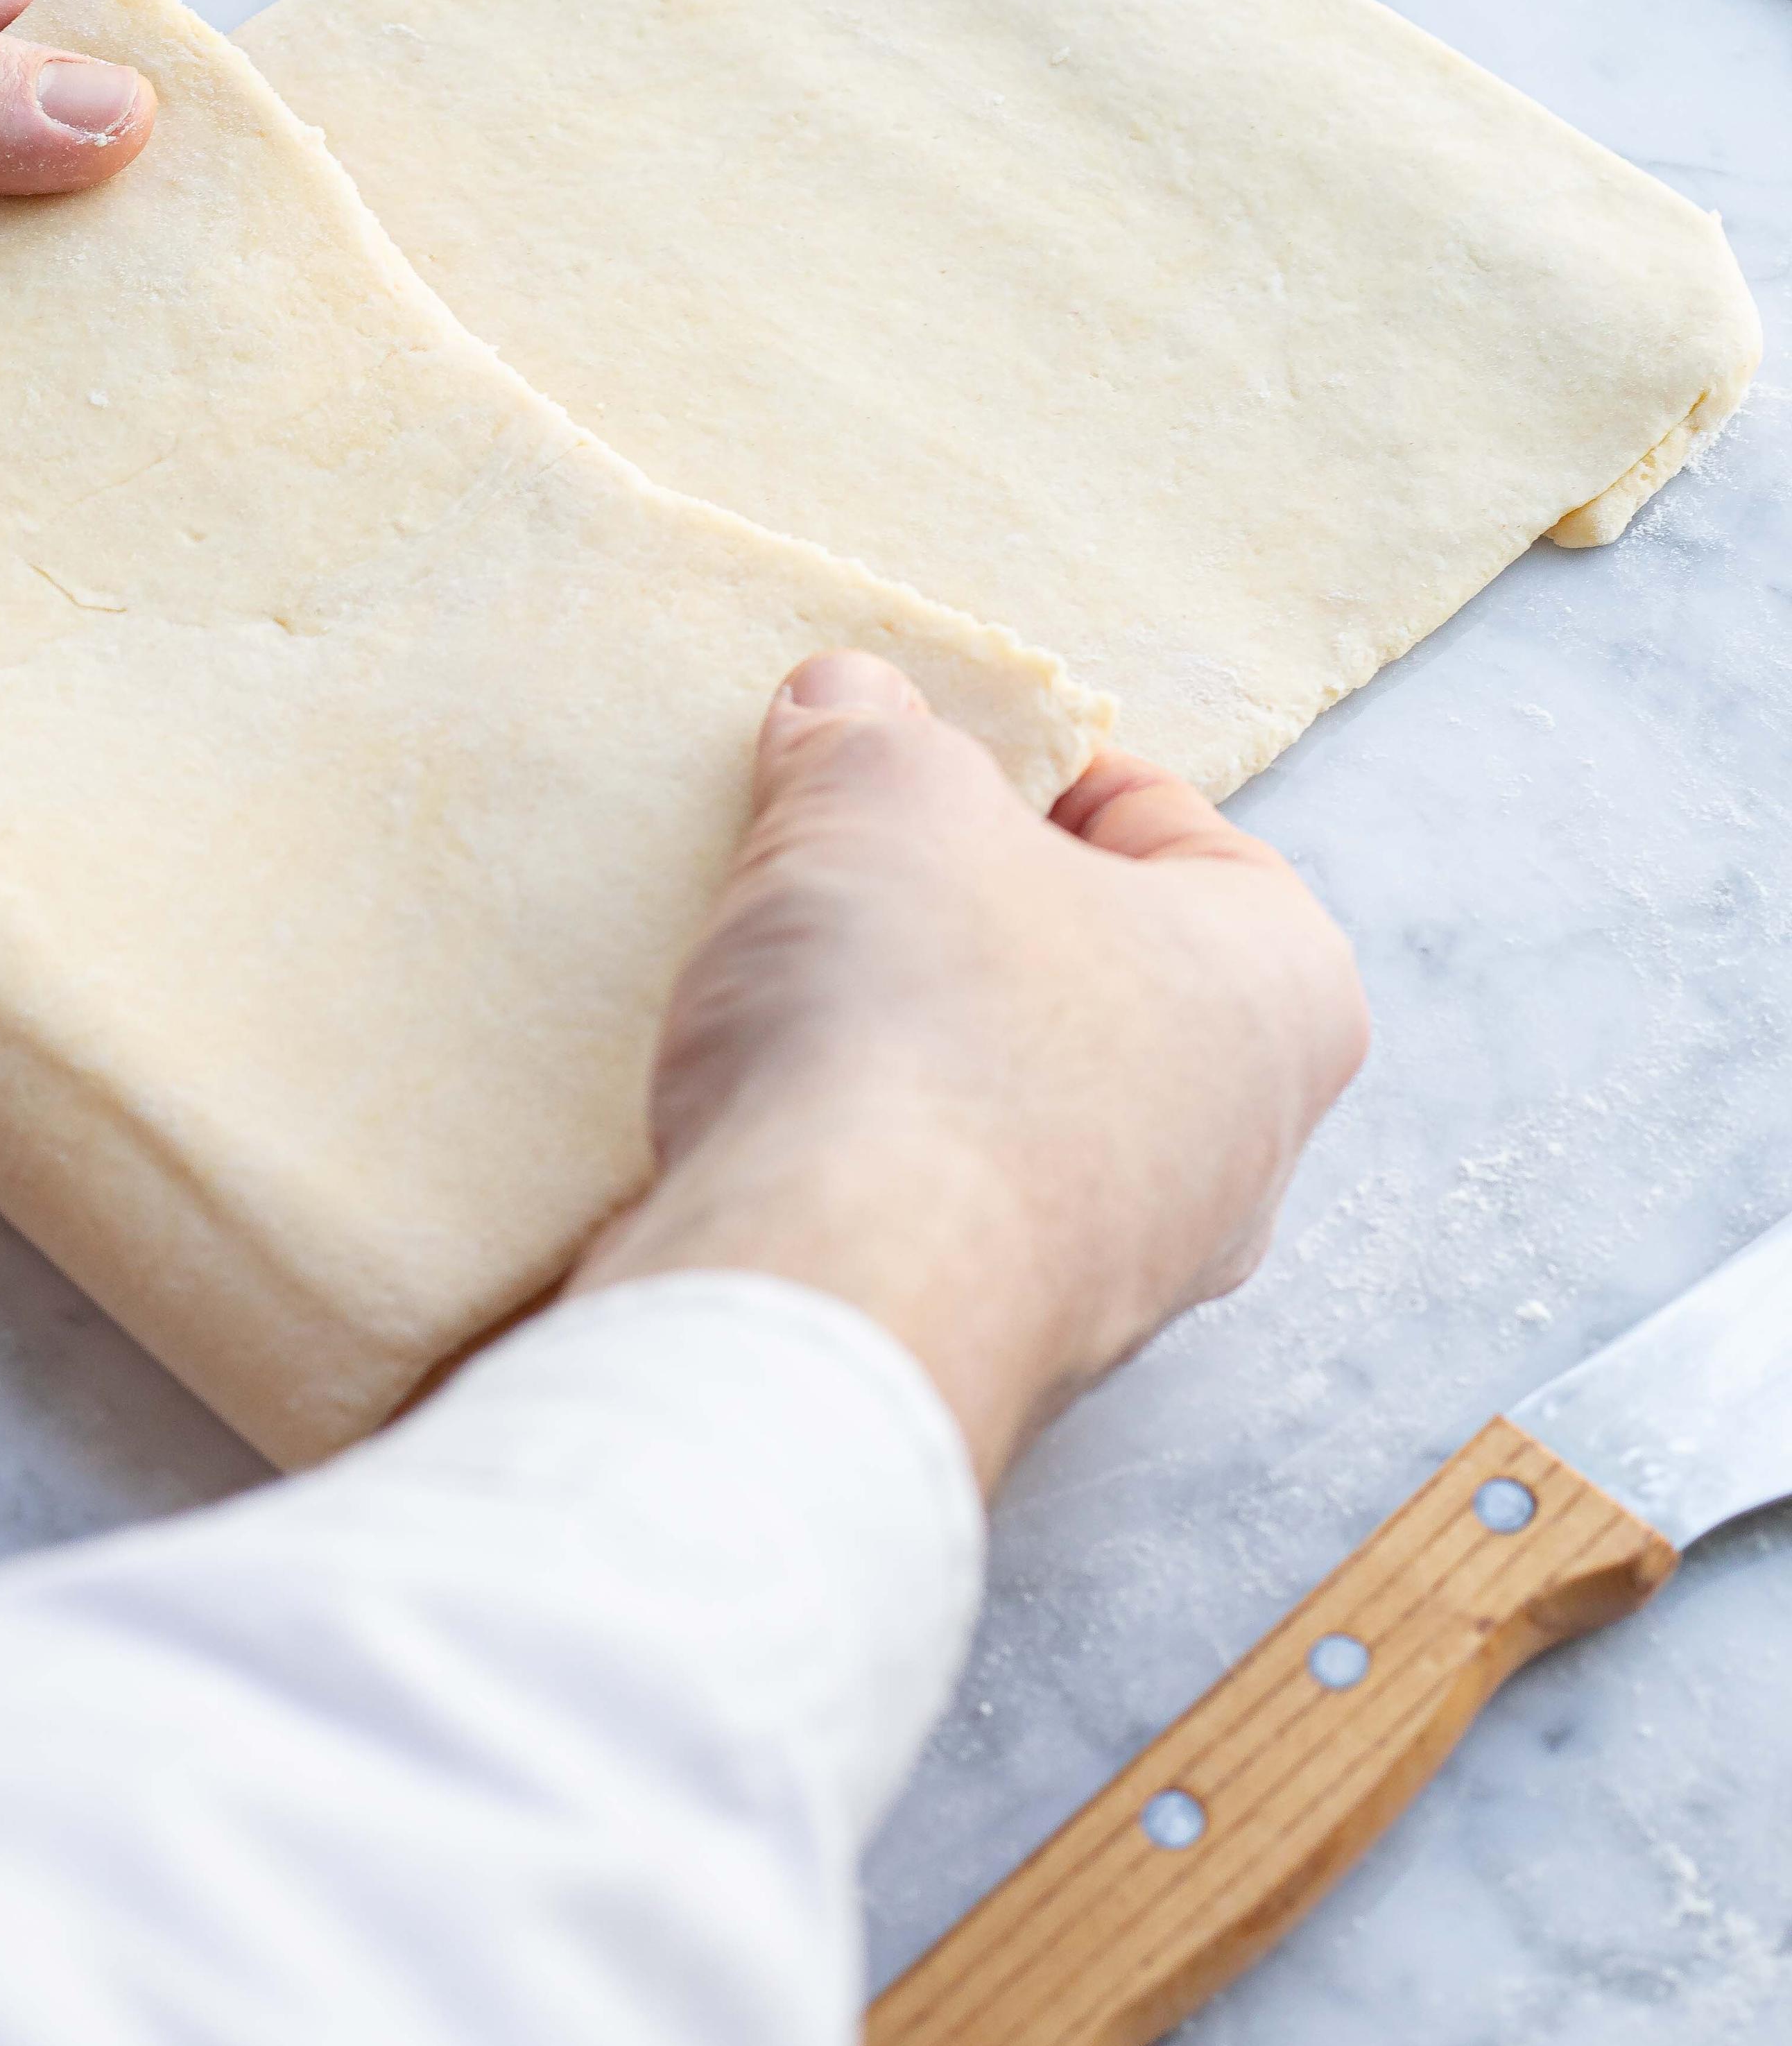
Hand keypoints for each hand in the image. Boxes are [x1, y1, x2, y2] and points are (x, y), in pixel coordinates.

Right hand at [572, 654, 1366, 1487]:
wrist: (826, 1304)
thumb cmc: (916, 1019)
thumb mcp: (881, 793)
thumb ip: (871, 730)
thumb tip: (846, 703)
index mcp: (1287, 993)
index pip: (1167, 824)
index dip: (1028, 766)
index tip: (917, 753)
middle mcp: (1244, 1148)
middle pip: (1085, 962)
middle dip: (956, 903)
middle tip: (836, 853)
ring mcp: (1126, 1273)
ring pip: (1008, 1092)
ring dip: (898, 1030)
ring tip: (775, 971)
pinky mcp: (995, 1342)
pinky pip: (931, 1200)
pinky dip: (856, 1144)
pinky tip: (758, 1097)